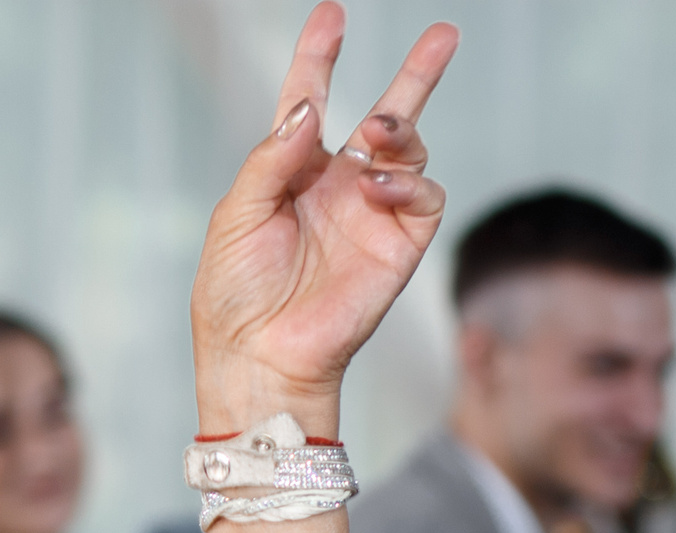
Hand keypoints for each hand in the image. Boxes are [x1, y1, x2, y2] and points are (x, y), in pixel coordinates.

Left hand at [192, 3, 459, 436]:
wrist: (258, 356)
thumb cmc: (233, 295)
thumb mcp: (236, 217)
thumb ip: (271, 159)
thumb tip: (308, 107)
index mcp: (291, 174)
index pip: (310, 103)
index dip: (319, 58)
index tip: (331, 14)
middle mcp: (338, 186)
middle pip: (385, 115)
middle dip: (416, 75)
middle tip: (443, 33)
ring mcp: (372, 212)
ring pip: (411, 148)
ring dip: (400, 128)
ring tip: (379, 131)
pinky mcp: (400, 242)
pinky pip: (424, 194)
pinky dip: (408, 180)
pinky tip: (378, 185)